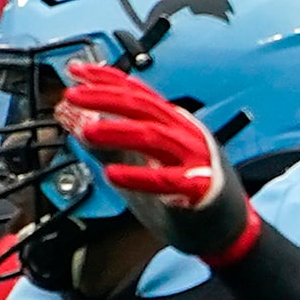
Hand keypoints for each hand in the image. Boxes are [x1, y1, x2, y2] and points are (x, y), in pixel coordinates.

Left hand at [57, 62, 253, 261]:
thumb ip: (109, 146)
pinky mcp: (199, 189)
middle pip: (143, 107)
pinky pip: (168, 180)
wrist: (224, 229)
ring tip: (87, 132)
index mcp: (171, 122)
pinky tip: (113, 175)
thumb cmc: (182, 192)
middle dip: (106, 97)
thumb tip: (76, 125)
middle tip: (74, 95)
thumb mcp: (138, 165)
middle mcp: (183, 133)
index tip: (77, 71)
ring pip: (154, 136)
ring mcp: (194, 158)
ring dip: (118, 132)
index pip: (137, 93)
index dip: (106, 79)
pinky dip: (139, 177)